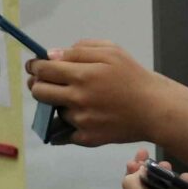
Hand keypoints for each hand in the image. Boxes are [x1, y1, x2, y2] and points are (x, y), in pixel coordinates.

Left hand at [26, 41, 171, 147]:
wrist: (154, 109)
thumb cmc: (133, 76)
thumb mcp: (111, 51)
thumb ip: (79, 50)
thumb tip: (51, 55)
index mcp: (82, 75)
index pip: (43, 70)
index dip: (34, 66)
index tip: (33, 66)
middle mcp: (77, 99)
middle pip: (39, 92)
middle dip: (38, 85)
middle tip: (44, 82)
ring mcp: (81, 121)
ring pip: (54, 110)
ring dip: (59, 104)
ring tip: (78, 99)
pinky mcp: (86, 138)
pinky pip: (65, 131)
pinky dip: (68, 124)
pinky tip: (81, 116)